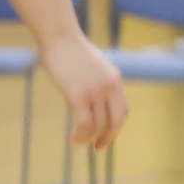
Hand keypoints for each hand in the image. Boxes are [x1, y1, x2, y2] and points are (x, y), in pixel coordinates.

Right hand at [38, 31, 126, 149]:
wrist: (60, 36)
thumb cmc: (70, 48)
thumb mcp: (93, 64)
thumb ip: (97, 79)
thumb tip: (92, 92)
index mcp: (115, 79)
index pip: (123, 109)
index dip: (117, 125)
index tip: (108, 134)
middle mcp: (109, 87)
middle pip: (116, 120)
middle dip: (109, 137)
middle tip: (99, 147)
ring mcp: (95, 91)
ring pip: (99, 124)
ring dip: (91, 139)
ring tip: (81, 144)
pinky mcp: (78, 95)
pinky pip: (84, 123)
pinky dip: (81, 135)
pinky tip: (74, 140)